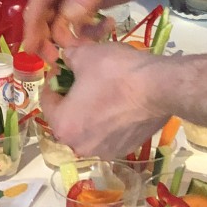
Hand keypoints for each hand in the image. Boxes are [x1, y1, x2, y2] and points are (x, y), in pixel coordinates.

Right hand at [22, 0, 174, 52]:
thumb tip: (68, 20)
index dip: (33, 25)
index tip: (31, 49)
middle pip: (45, 13)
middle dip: (46, 36)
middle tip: (52, 59)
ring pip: (61, 20)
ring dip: (67, 36)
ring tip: (83, 48)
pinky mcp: (89, 1)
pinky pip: (78, 22)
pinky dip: (85, 31)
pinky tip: (104, 30)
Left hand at [38, 40, 167, 158]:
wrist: (160, 87)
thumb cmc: (115, 72)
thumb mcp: (84, 55)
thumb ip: (67, 58)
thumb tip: (66, 58)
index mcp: (63, 125)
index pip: (47, 101)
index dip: (54, 80)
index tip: (64, 68)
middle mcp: (79, 146)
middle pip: (67, 118)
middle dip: (71, 99)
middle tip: (82, 79)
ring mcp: (105, 151)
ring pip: (88, 128)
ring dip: (90, 112)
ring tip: (103, 91)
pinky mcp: (126, 150)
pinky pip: (108, 134)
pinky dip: (109, 121)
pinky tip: (120, 103)